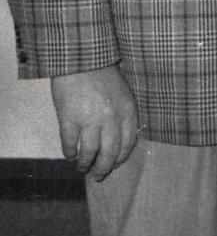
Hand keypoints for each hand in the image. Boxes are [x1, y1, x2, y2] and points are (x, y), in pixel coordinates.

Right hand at [50, 65, 138, 181]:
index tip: (114, 164)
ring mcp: (89, 120)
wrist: (83, 60)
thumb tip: (118, 139)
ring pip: (89, 152)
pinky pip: (70, 143)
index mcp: (128, 112)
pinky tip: (70, 155)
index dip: (120, 158)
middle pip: (109, 154)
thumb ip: (123, 115)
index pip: (128, 144)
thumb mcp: (124, 94)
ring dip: (85, 164)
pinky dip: (70, 152)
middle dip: (104, 168)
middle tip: (98, 176)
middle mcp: (111, 119)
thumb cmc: (104, 76)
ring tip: (82, 168)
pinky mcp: (69, 119)